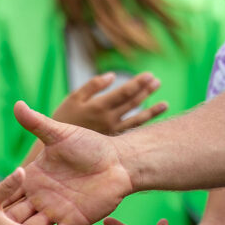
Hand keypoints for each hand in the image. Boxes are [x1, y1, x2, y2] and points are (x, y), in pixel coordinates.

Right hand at [5, 101, 133, 224]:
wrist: (119, 161)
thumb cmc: (90, 145)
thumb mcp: (60, 134)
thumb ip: (37, 123)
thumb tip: (17, 104)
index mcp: (34, 179)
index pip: (10, 194)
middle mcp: (42, 198)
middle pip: (17, 217)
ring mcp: (57, 212)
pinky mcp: (74, 222)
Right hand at [52, 72, 166, 134]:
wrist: (59, 149)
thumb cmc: (64, 120)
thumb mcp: (73, 99)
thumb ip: (93, 86)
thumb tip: (113, 75)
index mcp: (99, 106)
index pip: (124, 92)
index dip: (138, 83)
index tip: (150, 75)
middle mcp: (109, 119)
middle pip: (133, 103)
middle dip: (146, 91)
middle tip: (157, 81)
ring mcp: (113, 131)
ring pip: (137, 119)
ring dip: (151, 110)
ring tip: (165, 104)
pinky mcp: (114, 141)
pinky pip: (132, 131)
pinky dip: (144, 125)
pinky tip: (152, 120)